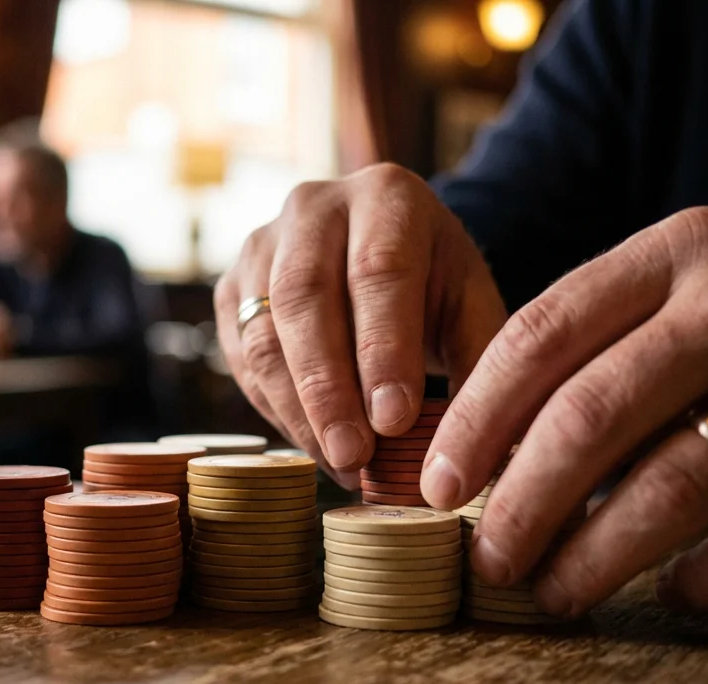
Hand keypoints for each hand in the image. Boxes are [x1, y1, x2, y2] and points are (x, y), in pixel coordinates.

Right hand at [214, 164, 507, 486]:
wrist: (383, 255)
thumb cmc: (434, 288)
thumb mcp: (473, 308)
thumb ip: (476, 366)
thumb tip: (461, 451)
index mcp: (386, 196)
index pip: (378, 270)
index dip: (384, 349)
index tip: (394, 419)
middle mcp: (313, 207)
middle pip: (305, 297)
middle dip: (328, 388)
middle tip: (354, 454)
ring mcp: (261, 245)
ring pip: (264, 333)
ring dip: (298, 409)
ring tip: (339, 462)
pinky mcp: (231, 289)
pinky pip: (241, 358)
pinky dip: (276, 409)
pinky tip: (315, 444)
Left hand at [424, 207, 707, 614]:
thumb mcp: (693, 271)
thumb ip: (602, 332)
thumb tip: (495, 447)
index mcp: (680, 250)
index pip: (542, 334)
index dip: (475, 419)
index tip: (439, 482)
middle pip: (593, 416)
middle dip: (522, 503)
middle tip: (488, 559)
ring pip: (674, 487)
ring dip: (597, 555)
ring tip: (555, 589)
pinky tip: (674, 591)